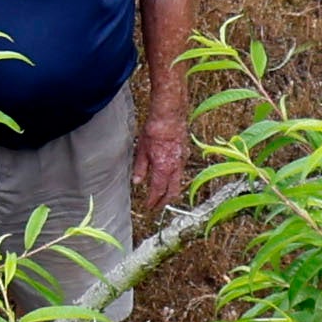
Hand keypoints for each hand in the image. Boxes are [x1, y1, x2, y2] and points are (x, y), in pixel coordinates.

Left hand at [134, 105, 190, 219]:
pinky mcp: (184, 154)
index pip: (158, 191)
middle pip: (173, 192)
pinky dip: (174, 179)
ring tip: (162, 194)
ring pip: (178, 183)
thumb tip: (137, 181)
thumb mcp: (141, 150)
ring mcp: (182, 161)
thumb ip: (140, 168)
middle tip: (157, 206)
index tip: (148, 206)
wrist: (170, 116)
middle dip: (165, 202)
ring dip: (170, 191)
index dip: (153, 201)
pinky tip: (168, 177)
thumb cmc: (155, 130)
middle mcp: (175, 168)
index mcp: (163, 169)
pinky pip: (180, 172)